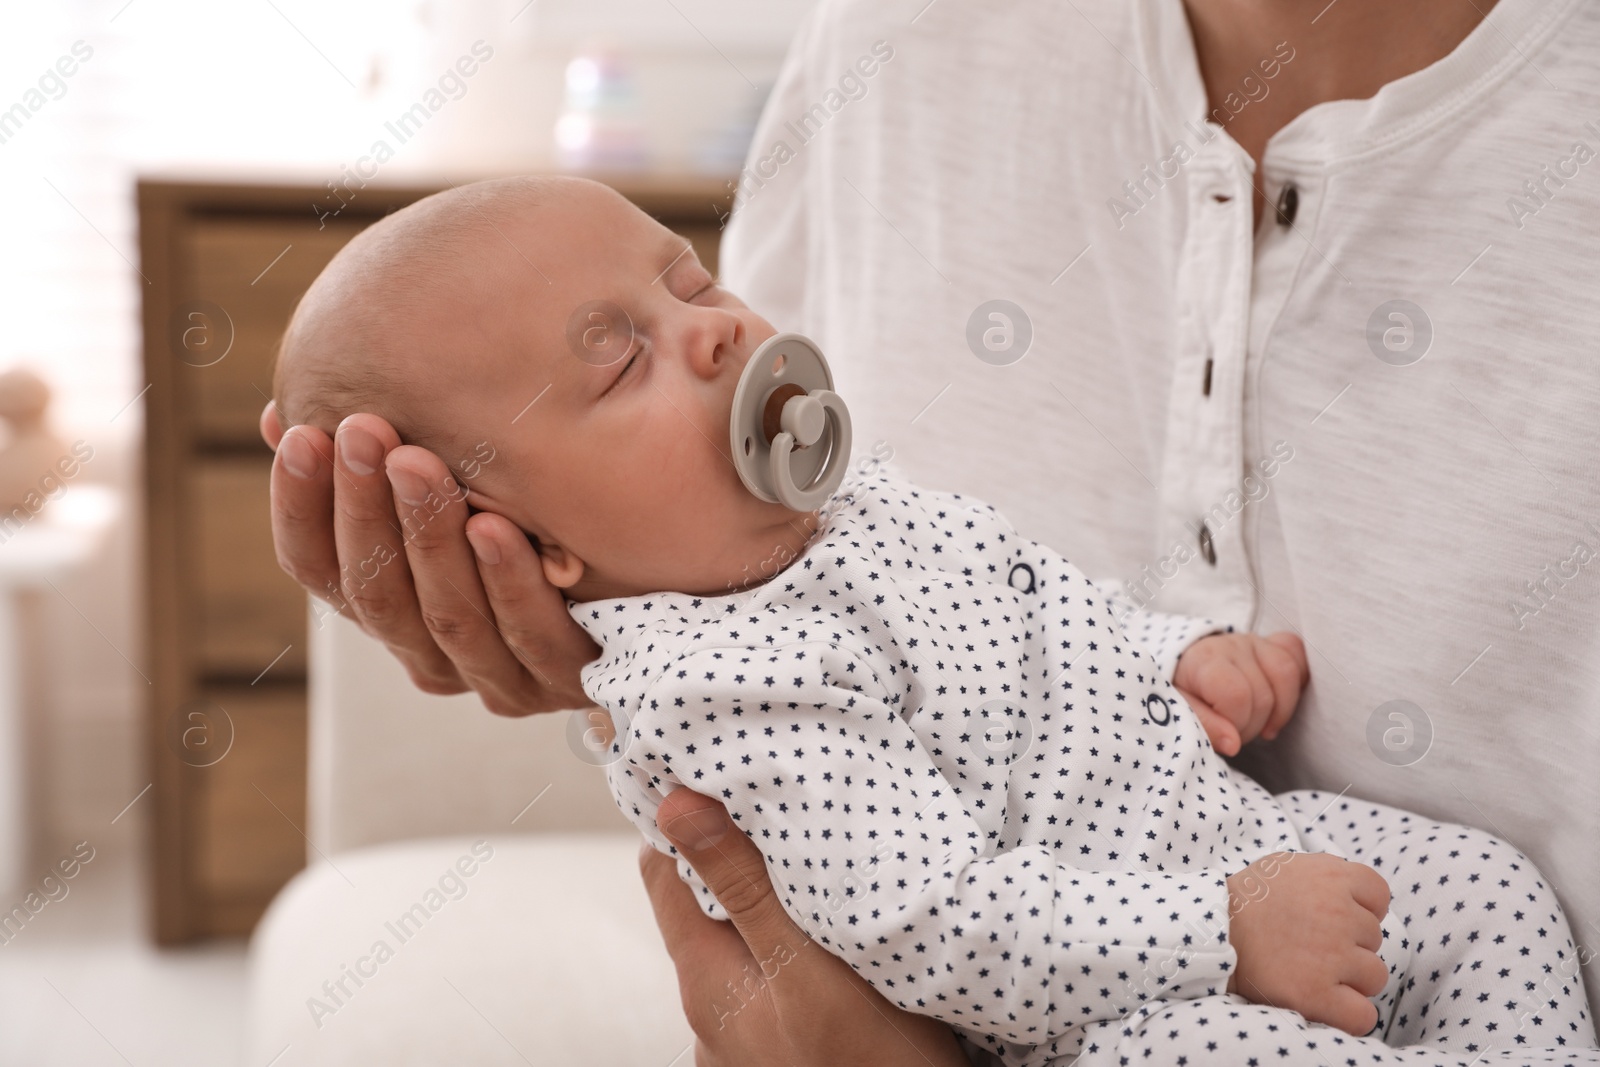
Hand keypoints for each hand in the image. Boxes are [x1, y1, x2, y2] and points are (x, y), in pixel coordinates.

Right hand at [261, 402, 596, 714]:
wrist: (647, 588)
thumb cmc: (531, 513)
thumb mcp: (454, 480)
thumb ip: (376, 459)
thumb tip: (277, 415)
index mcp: (389, 610)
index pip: (318, 570)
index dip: (301, 507)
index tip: (301, 436)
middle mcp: (431, 654)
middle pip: (376, 593)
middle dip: (365, 507)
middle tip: (363, 431)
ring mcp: (497, 677)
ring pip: (445, 613)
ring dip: (426, 535)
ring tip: (417, 462)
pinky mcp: (563, 681)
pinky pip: (529, 634)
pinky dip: (509, 580)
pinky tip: (495, 525)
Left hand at [641, 788, 968, 1066]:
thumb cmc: (875, 1063)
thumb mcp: (808, 967)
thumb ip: (744, 889)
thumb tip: (675, 806)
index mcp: (705, 983)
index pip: (659, 873)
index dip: (681, 819)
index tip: (715, 773)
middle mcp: (710, 1015)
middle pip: (701, 906)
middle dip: (733, 855)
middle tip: (779, 805)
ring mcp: (742, 1040)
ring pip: (741, 941)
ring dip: (766, 900)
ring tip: (812, 862)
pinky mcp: (781, 1048)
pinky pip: (771, 977)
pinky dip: (790, 942)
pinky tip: (830, 931)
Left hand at [1174, 631, 1306, 755]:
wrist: (1185, 663)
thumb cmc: (1183, 690)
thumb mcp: (1178, 710)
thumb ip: (1204, 726)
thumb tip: (1234, 744)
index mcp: (1206, 660)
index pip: (1238, 696)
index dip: (1236, 723)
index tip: (1224, 732)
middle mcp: (1233, 645)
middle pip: (1264, 694)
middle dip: (1253, 725)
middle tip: (1237, 730)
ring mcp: (1256, 642)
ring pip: (1287, 675)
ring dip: (1279, 710)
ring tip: (1260, 723)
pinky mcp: (1274, 644)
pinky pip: (1299, 658)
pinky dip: (1295, 685)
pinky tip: (1279, 703)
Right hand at [1225, 851, 1390, 1035]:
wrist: (1209, 930)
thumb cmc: (1246, 899)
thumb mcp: (1286, 866)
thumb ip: (1326, 875)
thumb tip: (1356, 893)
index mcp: (1331, 877)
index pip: (1378, 895)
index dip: (1361, 909)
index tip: (1337, 917)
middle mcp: (1338, 914)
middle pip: (1374, 938)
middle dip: (1349, 944)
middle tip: (1311, 944)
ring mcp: (1331, 956)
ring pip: (1374, 975)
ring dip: (1351, 978)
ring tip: (1313, 970)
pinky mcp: (1317, 994)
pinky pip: (1362, 1015)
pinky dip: (1349, 1014)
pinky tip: (1327, 1002)